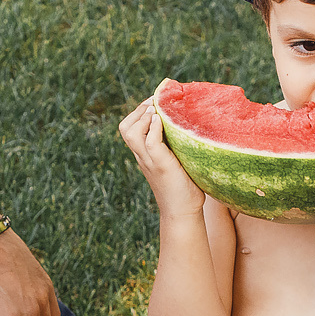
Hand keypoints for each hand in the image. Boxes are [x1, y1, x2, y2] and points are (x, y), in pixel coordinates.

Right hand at [119, 89, 207, 219]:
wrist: (183, 212)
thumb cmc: (184, 187)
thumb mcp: (177, 160)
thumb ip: (176, 145)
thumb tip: (190, 126)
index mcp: (144, 154)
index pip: (129, 128)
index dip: (139, 112)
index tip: (155, 103)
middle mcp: (142, 156)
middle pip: (124, 127)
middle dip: (138, 110)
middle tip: (155, 104)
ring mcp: (149, 161)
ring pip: (131, 132)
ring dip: (144, 117)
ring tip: (158, 111)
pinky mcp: (161, 166)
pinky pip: (150, 142)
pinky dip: (154, 128)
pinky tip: (163, 121)